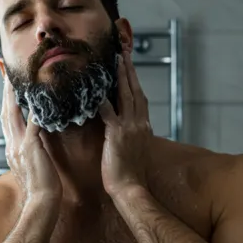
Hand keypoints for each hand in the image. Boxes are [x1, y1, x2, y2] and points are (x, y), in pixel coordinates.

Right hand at [1, 80, 61, 204]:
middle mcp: (11, 144)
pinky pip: (31, 124)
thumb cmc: (41, 187)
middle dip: (5, 89)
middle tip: (4, 69)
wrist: (41, 202)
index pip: (7, 119)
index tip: (6, 84)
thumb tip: (33, 141)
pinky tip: (37, 97)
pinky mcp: (30, 148)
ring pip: (13, 113)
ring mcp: (18, 146)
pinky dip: (33, 110)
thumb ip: (29, 150)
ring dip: (13, 93)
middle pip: (5, 111)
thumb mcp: (31, 165)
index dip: (6, 101)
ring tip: (14, 76)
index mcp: (11, 148)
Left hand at [98, 51, 152, 197]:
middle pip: (135, 92)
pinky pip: (110, 114)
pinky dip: (104, 101)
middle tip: (124, 54)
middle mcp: (140, 124)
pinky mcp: (117, 135)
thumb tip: (126, 126)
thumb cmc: (130, 173)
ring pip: (126, 97)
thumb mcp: (134, 149)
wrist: (131, 188)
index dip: (135, 82)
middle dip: (130, 72)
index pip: (140, 99)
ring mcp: (130, 128)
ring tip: (117, 61)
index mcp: (144, 127)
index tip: (130, 68)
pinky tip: (98, 91)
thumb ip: (132, 134)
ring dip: (121, 77)